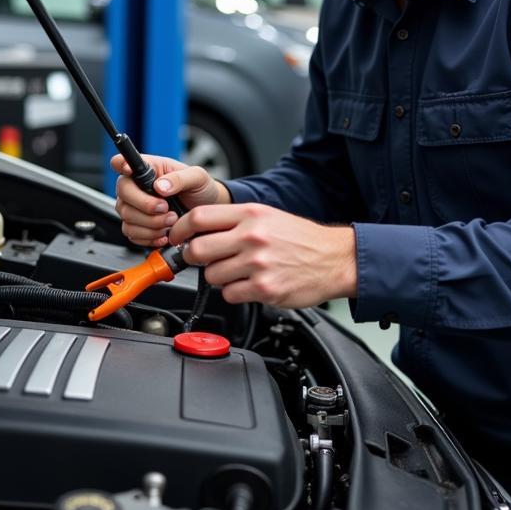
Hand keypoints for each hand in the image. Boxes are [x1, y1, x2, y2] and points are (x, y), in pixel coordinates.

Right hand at [110, 153, 228, 247]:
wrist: (206, 212)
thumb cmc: (200, 189)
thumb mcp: (197, 177)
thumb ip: (180, 178)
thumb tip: (160, 185)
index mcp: (149, 168)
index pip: (122, 161)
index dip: (121, 165)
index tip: (129, 170)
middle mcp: (137, 187)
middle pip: (123, 194)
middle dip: (146, 206)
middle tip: (166, 209)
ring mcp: (135, 207)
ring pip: (127, 218)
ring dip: (151, 224)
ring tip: (171, 221)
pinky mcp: (138, 226)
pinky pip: (132, 234)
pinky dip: (150, 237)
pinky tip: (165, 233)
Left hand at [169, 203, 356, 308]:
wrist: (334, 259)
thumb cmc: (300, 238)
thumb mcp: (266, 216)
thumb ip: (233, 221)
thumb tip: (196, 230)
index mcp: (251, 214)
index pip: (199, 217)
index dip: (179, 229)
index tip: (176, 237)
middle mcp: (253, 236)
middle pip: (198, 249)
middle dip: (192, 257)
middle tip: (199, 259)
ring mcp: (258, 264)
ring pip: (212, 276)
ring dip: (217, 277)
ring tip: (236, 271)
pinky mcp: (265, 289)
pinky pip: (230, 295)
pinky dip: (234, 292)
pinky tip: (249, 284)